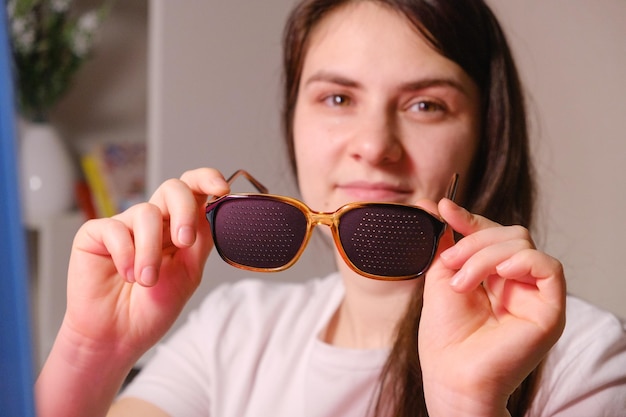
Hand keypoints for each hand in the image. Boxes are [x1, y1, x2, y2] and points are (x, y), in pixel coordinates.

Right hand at [61, 167, 229, 362]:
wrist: (120, 337)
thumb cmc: (153, 308)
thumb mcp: (189, 273)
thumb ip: (201, 240)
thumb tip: (214, 208)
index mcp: (178, 226)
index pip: (193, 191)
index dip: (207, 180)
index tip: (221, 189)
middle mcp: (153, 221)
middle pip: (172, 188)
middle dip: (183, 211)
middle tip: (184, 243)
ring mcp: (124, 225)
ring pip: (146, 213)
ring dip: (151, 251)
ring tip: (147, 281)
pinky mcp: (95, 234)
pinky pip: (115, 229)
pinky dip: (125, 255)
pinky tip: (125, 276)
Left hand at [418, 198, 565, 416]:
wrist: (451, 374)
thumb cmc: (445, 337)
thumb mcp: (440, 278)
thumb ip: (445, 243)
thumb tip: (437, 205)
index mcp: (493, 276)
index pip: (491, 233)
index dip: (470, 218)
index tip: (443, 208)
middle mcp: (517, 283)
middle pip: (509, 233)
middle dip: (474, 239)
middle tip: (449, 262)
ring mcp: (534, 295)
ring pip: (522, 245)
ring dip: (486, 254)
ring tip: (462, 281)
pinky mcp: (550, 309)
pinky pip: (548, 267)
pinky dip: (521, 260)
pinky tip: (499, 272)